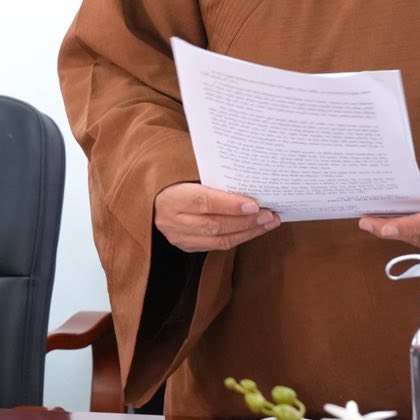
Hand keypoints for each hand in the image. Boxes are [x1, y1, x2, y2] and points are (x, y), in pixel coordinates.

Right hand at [154, 182, 278, 252]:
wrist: (150, 197)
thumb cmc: (174, 179)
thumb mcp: (185, 173)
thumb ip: (211, 179)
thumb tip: (247, 182)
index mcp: (170, 197)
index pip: (203, 202)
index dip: (230, 204)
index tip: (254, 204)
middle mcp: (171, 220)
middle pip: (214, 224)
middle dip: (246, 221)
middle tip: (269, 215)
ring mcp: (177, 236)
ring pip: (218, 239)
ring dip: (247, 232)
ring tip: (268, 223)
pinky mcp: (185, 246)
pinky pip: (216, 245)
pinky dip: (237, 238)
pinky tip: (252, 230)